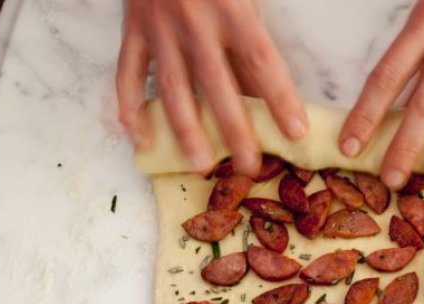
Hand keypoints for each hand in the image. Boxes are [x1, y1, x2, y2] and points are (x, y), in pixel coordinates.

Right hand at [116, 0, 307, 175]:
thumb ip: (252, 34)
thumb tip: (265, 88)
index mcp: (231, 10)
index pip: (263, 64)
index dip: (281, 101)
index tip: (296, 134)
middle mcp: (195, 24)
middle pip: (219, 88)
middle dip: (235, 132)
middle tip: (249, 167)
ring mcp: (159, 30)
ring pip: (173, 89)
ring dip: (187, 131)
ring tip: (201, 164)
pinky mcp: (132, 31)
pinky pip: (127, 75)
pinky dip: (130, 108)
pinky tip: (139, 139)